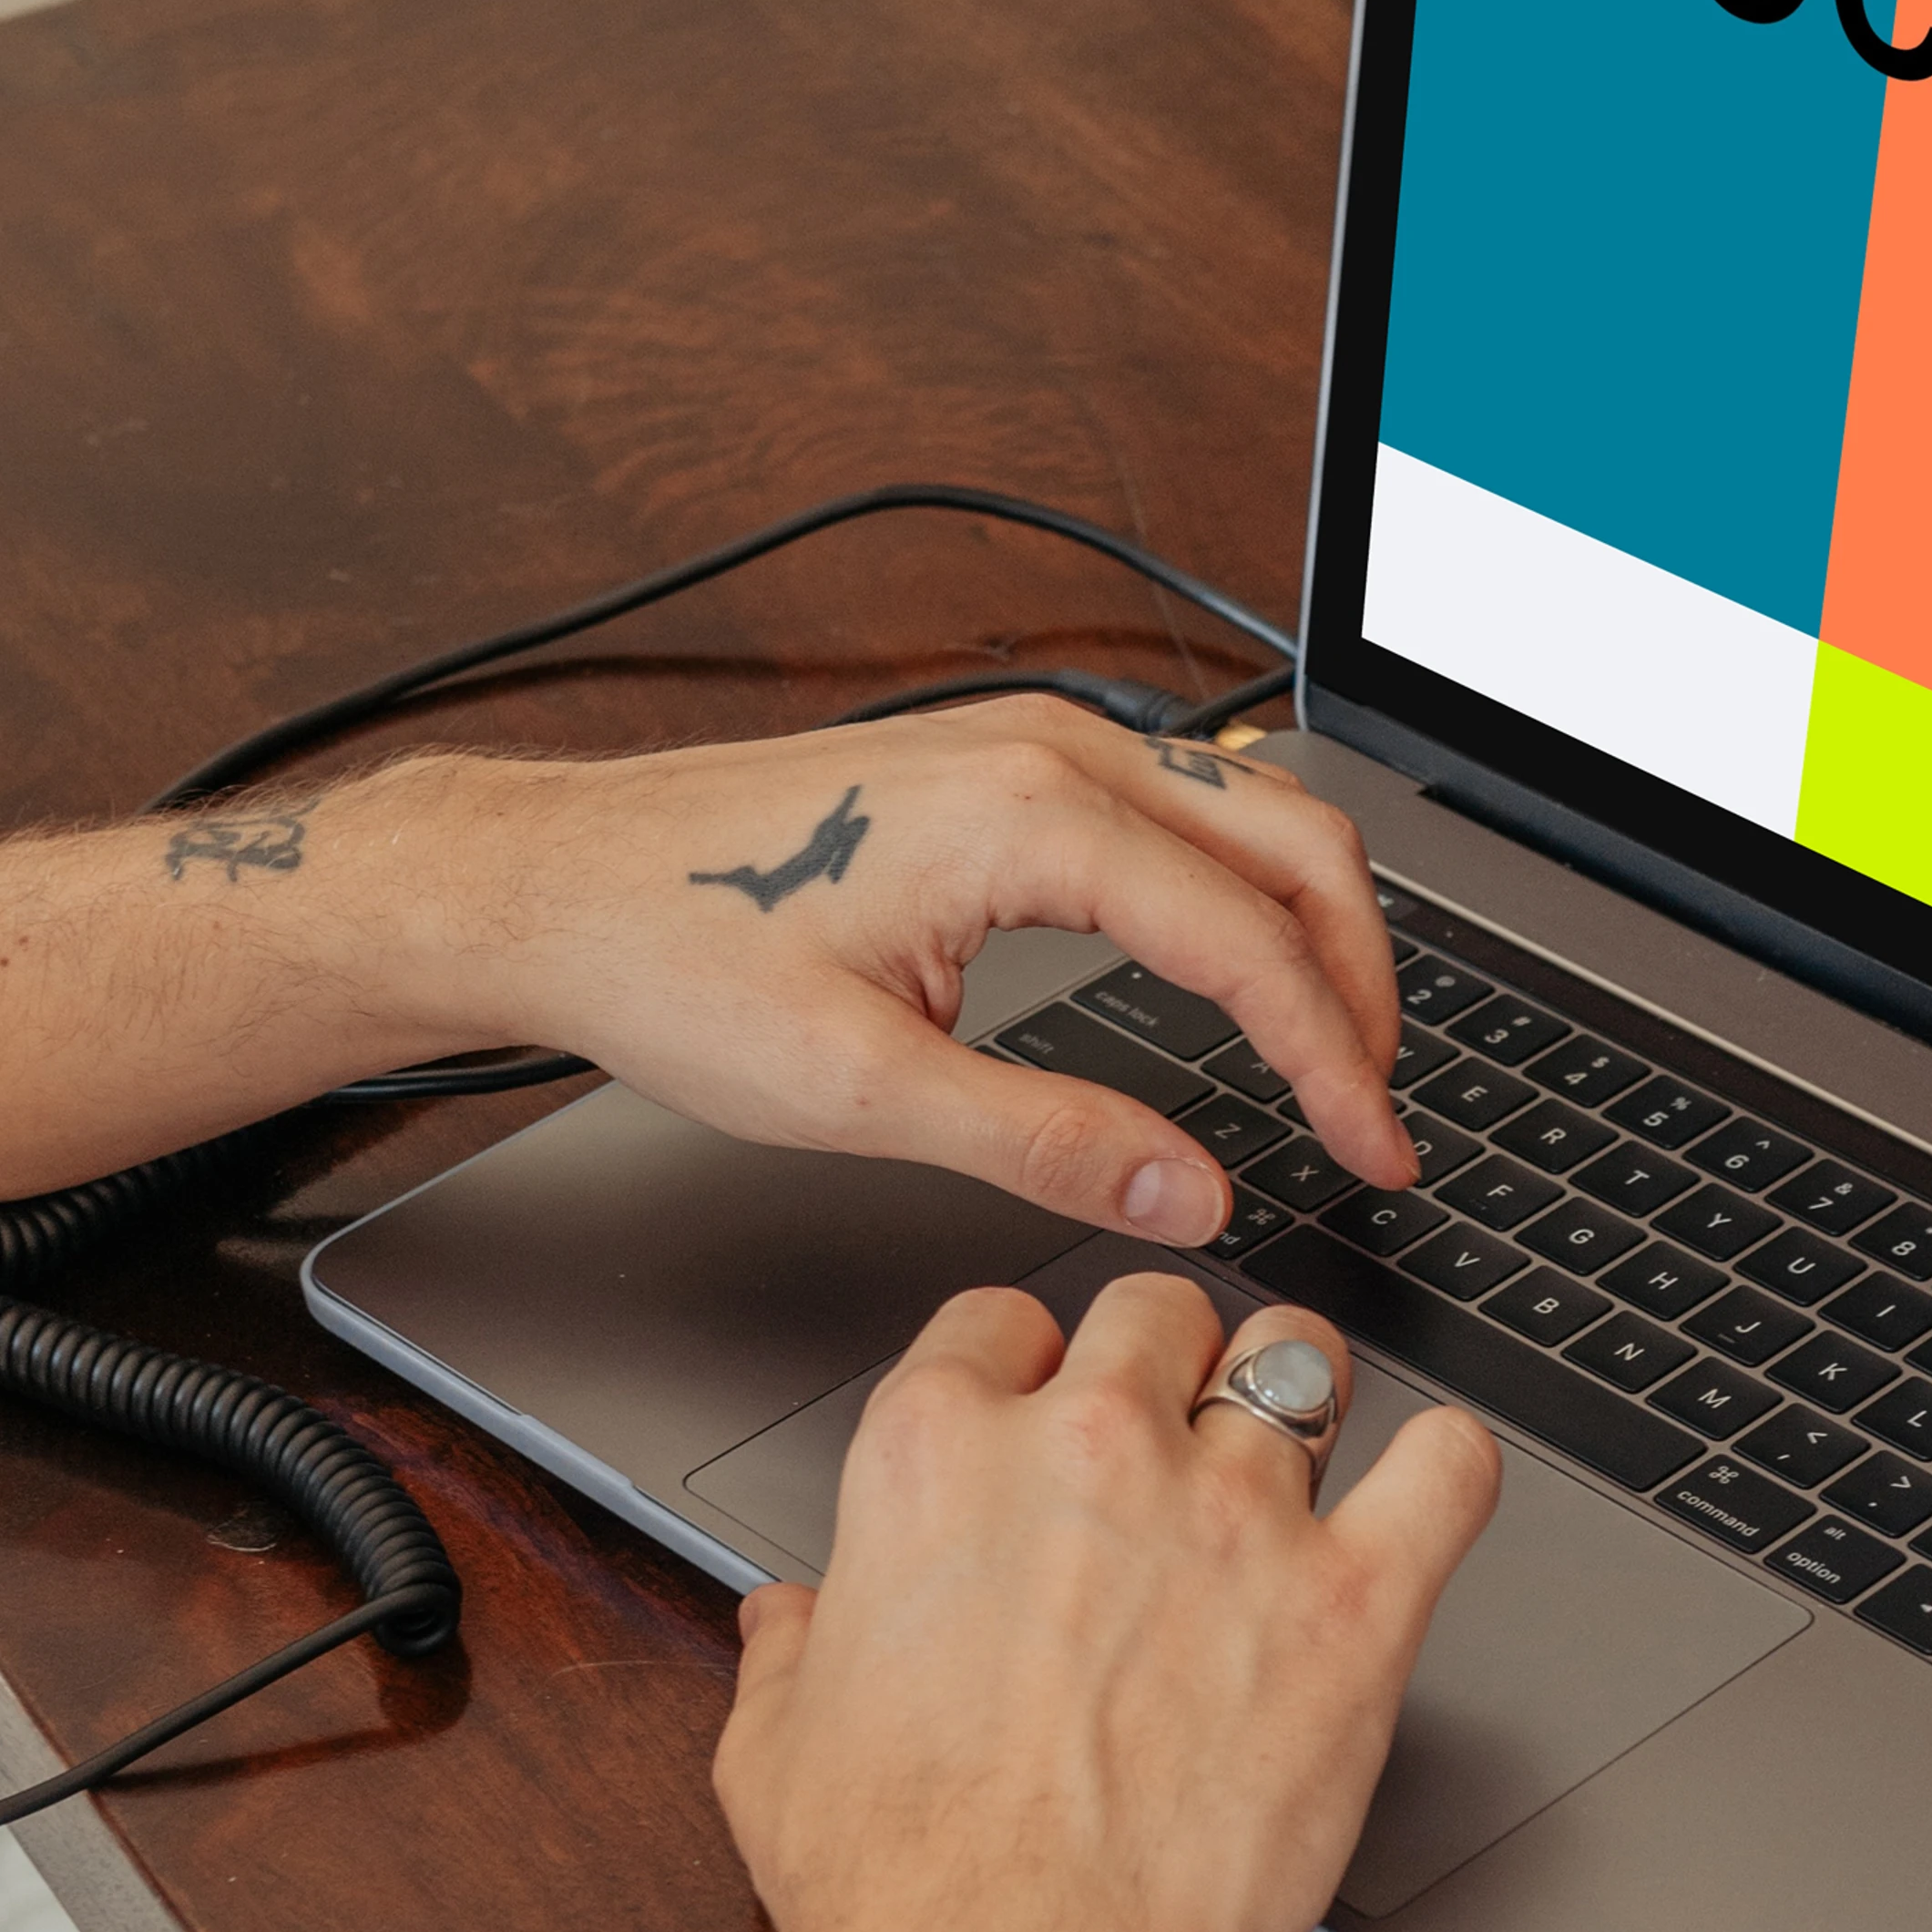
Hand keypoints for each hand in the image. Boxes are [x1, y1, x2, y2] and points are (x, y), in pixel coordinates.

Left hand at [389, 705, 1413, 1244]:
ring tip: (1334, 1047)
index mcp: (1032, 818)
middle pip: (1295, 846)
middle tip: (1378, 1109)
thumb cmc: (675, 962)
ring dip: (1314, 926)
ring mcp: (1031, 739)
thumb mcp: (862, 1092)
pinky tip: (1245, 964)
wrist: (553, 881)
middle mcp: (1050, 749)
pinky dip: (1250, 886)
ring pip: (1252, 811)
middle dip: (1361, 983)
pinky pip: (1185, 801)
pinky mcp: (1006, 758)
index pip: (1251, 944)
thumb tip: (1192, 1192)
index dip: (1334, 1062)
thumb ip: (1047, 1141)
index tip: (1374, 1153)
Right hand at [610, 1280, 1496, 1931]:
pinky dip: (1446, 1466)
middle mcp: (1091, 1452)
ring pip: (1300, 1357)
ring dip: (1298, 1395)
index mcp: (938, 1457)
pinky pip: (1448, 1468)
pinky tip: (1423, 1494)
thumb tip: (794, 1617)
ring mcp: (1232, 1517)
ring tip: (1299, 1451)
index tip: (1051, 1411)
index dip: (1033, 1368)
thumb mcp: (775, 1744)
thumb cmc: (894, 1888)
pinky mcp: (1353, 1604)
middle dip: (1167, 1363)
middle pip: (1160, 1312)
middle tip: (1177, 1436)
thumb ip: (793, 1646)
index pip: (1006, 1320)